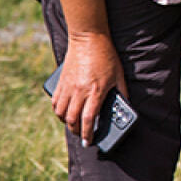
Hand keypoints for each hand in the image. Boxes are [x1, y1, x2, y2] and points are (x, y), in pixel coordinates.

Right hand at [52, 30, 127, 145]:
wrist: (88, 38)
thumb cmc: (106, 56)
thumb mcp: (119, 75)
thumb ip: (122, 92)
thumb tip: (125, 106)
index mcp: (95, 91)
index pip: (88, 119)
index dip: (88, 134)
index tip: (88, 141)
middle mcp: (79, 91)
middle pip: (72, 119)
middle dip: (76, 132)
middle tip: (81, 136)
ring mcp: (68, 86)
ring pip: (61, 112)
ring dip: (66, 122)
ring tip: (73, 125)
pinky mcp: (61, 81)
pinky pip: (55, 101)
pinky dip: (58, 110)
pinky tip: (64, 112)